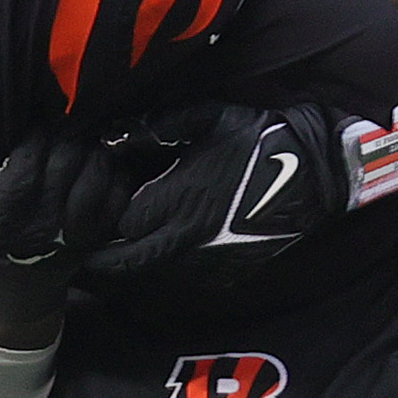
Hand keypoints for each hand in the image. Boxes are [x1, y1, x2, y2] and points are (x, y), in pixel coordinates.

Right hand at [0, 125, 128, 323]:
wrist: (13, 281)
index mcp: (5, 211)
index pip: (30, 156)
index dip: (38, 132)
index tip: (38, 124)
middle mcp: (43, 222)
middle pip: (68, 158)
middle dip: (68, 133)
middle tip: (65, 124)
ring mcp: (74, 230)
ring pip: (97, 173)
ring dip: (95, 147)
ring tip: (85, 138)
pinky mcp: (99, 234)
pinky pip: (119, 194)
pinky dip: (117, 172)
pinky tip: (105, 162)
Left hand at [81, 104, 347, 287]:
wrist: (313, 173)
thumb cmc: (258, 139)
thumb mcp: (206, 120)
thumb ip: (154, 128)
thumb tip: (109, 135)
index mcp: (178, 199)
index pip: (121, 224)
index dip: (107, 218)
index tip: (98, 210)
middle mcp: (188, 236)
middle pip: (129, 262)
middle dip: (104, 260)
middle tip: (84, 257)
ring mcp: (209, 259)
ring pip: (156, 273)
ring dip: (137, 264)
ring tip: (119, 254)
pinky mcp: (229, 270)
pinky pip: (187, 277)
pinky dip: (171, 268)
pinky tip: (169, 253)